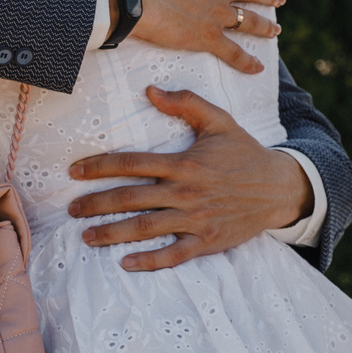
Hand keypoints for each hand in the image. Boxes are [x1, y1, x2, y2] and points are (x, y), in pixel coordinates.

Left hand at [68, 87, 311, 269]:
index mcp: (185, 163)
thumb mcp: (219, 121)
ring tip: (87, 236)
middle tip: (72, 208)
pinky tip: (125, 262)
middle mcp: (186, 192)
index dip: (100, 166)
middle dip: (97, 203)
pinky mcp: (207, 241)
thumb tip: (150, 90)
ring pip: (146, 228)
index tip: (75, 171)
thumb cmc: (244, 153)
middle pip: (131, 198)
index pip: (132, 163)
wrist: (279, 187)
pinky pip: (174, 255)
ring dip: (113, 232)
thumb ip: (186, 103)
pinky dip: (149, 261)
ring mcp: (196, 219)